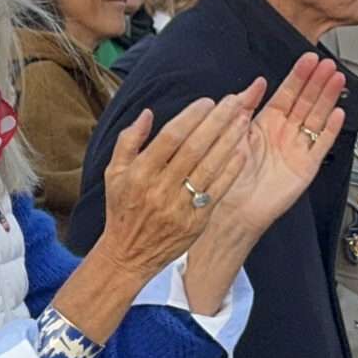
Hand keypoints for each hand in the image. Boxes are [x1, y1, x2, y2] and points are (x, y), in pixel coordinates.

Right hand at [99, 94, 254, 281]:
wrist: (129, 255)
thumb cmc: (122, 209)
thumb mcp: (113, 173)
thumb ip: (129, 141)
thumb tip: (147, 114)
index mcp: (140, 173)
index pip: (170, 137)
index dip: (191, 117)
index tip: (208, 101)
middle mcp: (160, 189)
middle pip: (194, 148)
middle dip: (217, 122)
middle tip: (234, 102)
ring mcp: (179, 207)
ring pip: (209, 167)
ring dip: (229, 141)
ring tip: (243, 120)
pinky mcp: (196, 222)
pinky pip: (217, 191)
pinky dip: (231, 170)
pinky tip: (243, 151)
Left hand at [214, 55, 346, 246]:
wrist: (233, 210)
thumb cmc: (229, 176)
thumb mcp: (233, 133)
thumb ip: (243, 107)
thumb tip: (256, 83)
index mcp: (266, 124)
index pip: (287, 93)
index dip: (299, 76)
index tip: (309, 59)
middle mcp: (283, 134)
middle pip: (306, 102)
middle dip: (318, 82)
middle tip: (328, 64)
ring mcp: (296, 149)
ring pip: (317, 118)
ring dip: (328, 98)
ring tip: (337, 80)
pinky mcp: (305, 167)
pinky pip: (321, 145)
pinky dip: (330, 130)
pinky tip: (338, 113)